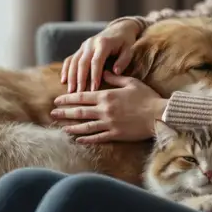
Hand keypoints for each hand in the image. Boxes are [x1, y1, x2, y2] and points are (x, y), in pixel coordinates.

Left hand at [51, 73, 165, 142]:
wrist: (159, 114)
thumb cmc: (147, 97)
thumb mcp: (131, 82)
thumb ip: (115, 78)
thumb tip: (104, 71)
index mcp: (107, 96)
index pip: (82, 96)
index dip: (68, 98)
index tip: (57, 99)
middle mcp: (105, 110)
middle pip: (80, 111)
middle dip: (64, 112)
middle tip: (52, 113)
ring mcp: (109, 124)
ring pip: (85, 126)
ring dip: (72, 127)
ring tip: (62, 127)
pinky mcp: (115, 135)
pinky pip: (97, 137)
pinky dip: (86, 139)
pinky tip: (77, 139)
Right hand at [59, 20, 141, 92]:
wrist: (118, 29)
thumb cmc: (125, 42)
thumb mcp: (129, 49)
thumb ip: (123, 60)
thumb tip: (115, 72)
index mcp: (103, 43)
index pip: (96, 61)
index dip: (94, 75)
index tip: (94, 89)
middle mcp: (91, 43)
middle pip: (82, 62)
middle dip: (80, 79)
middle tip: (79, 93)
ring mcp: (84, 46)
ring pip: (73, 61)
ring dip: (71, 76)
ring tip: (71, 91)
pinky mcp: (80, 49)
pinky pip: (70, 59)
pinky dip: (65, 69)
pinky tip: (63, 80)